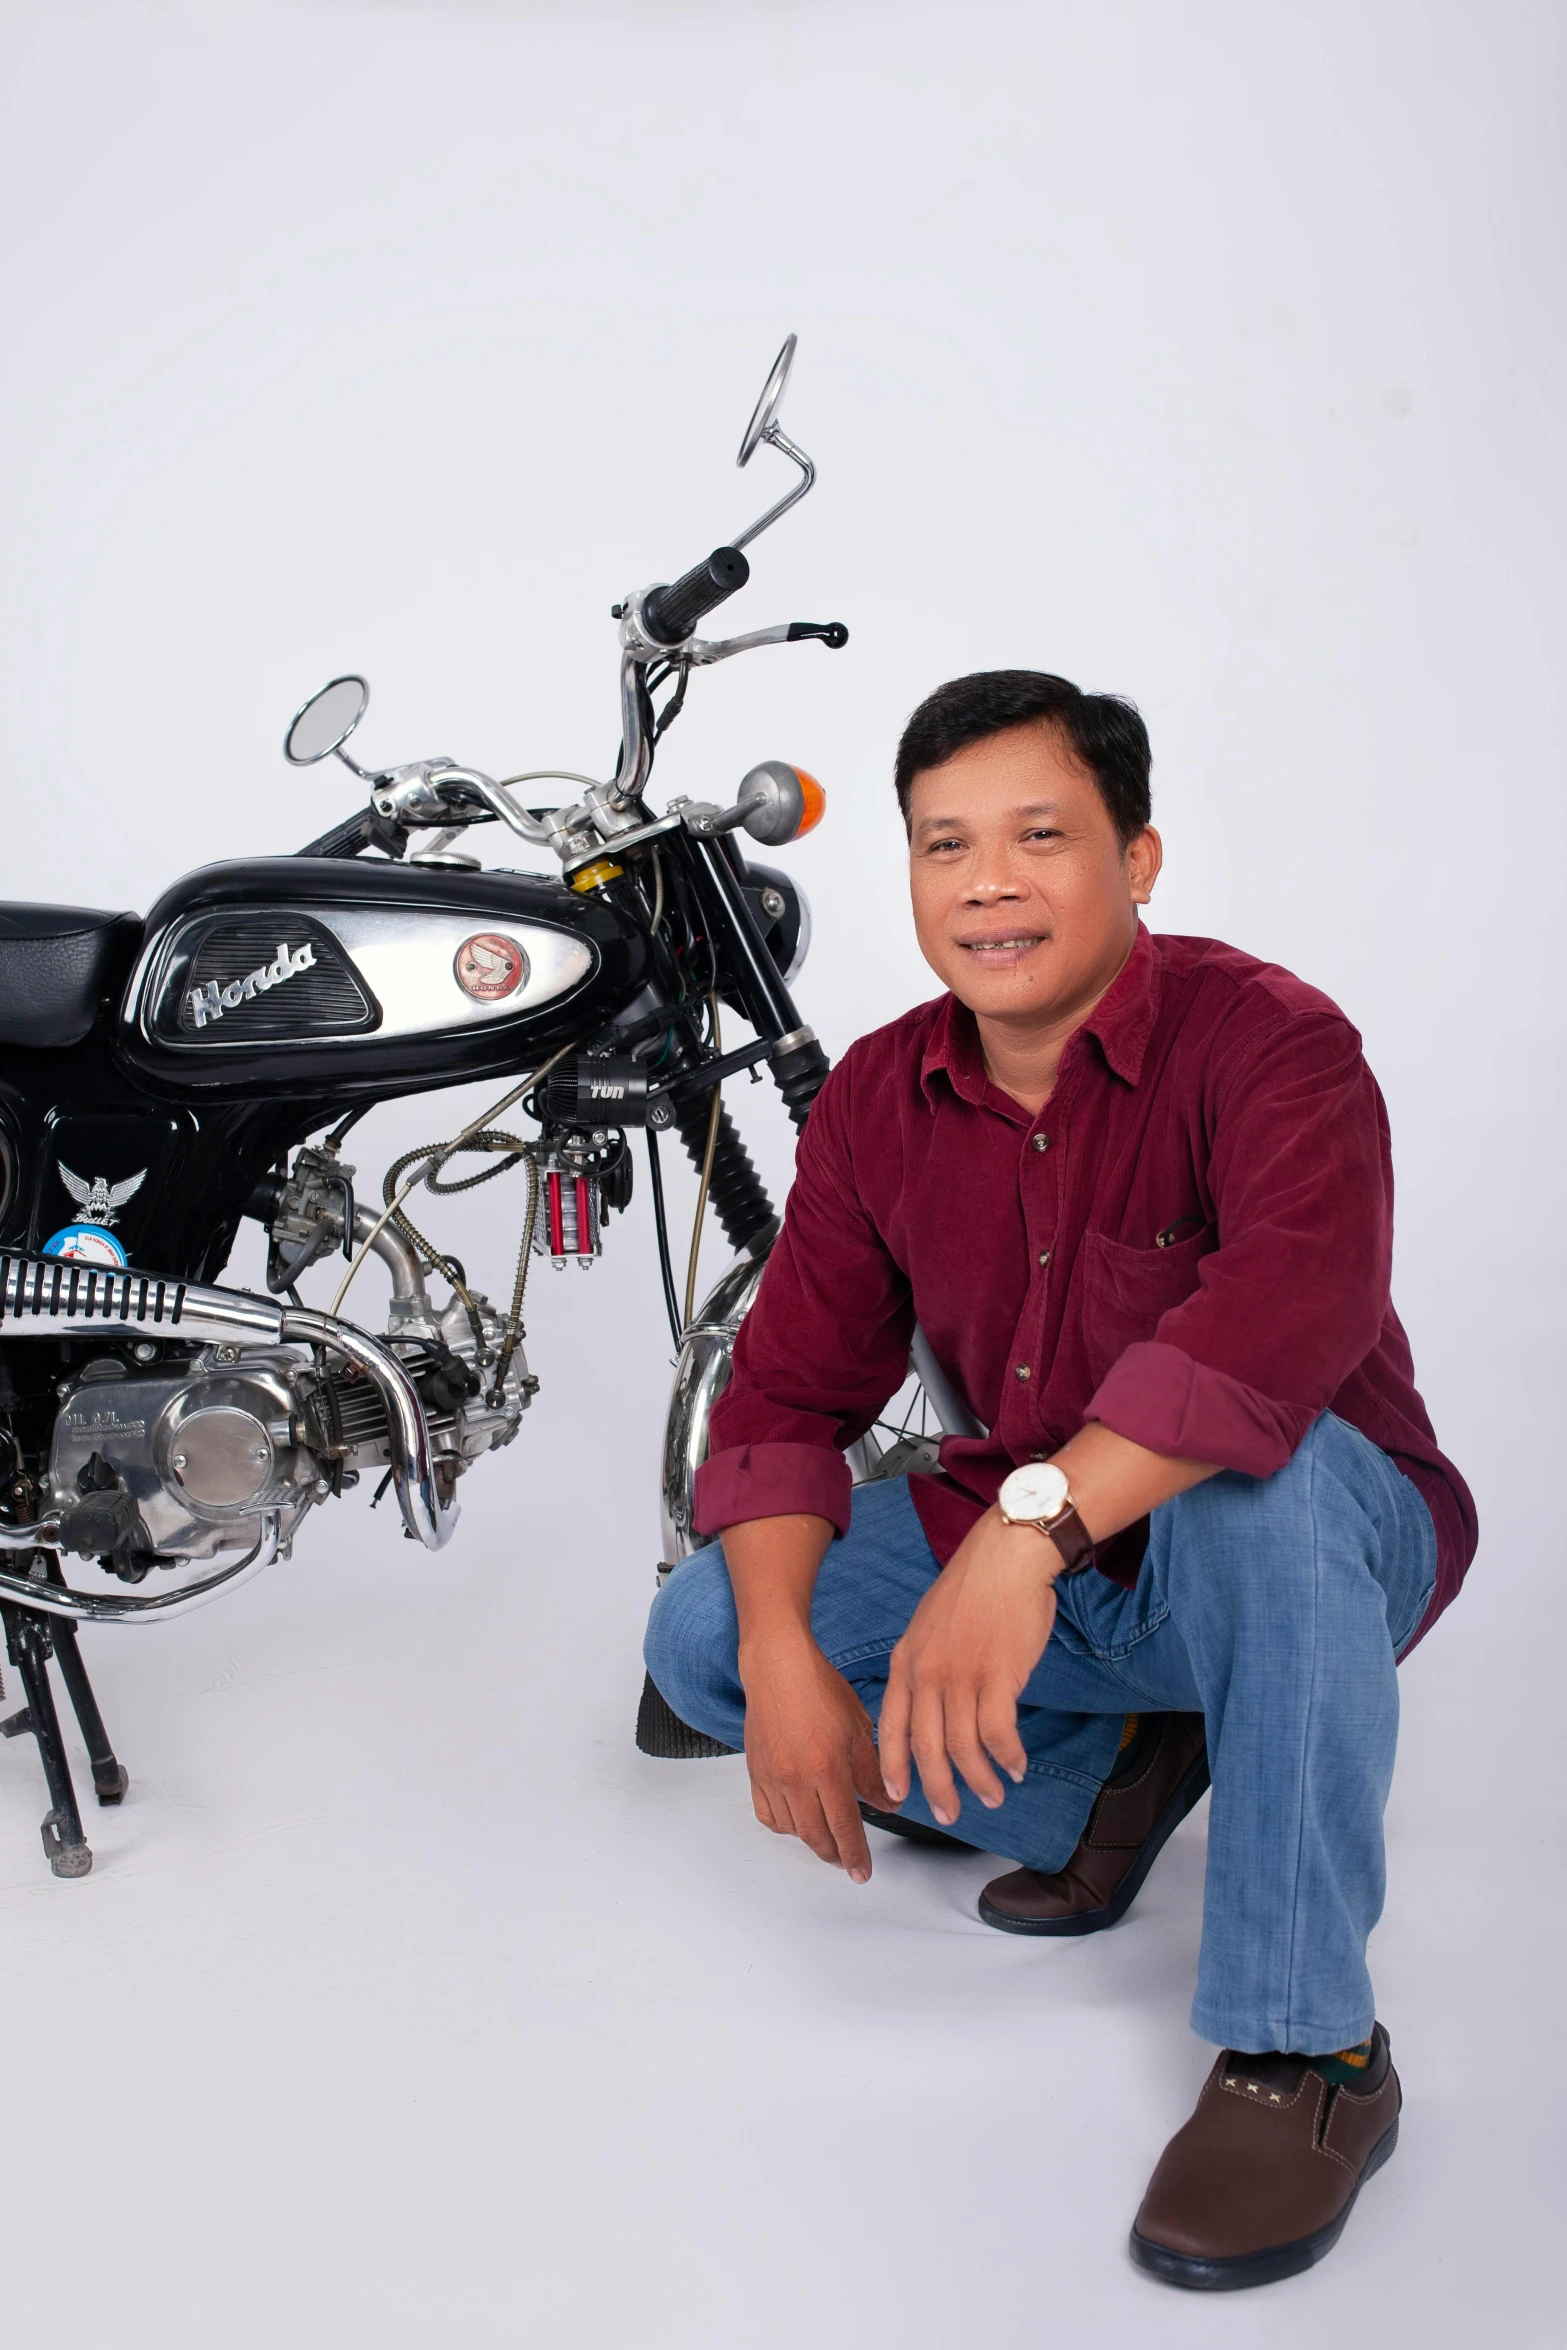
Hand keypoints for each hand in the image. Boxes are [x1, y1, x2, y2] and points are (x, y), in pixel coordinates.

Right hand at [740, 1633, 891, 1882]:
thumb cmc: (819, 1690)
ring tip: (827, 1839)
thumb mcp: (859, 1728)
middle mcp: (796, 1778)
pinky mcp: (755, 1772)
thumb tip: (887, 1804)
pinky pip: (767, 1814)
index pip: (844, 1826)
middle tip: (847, 1861)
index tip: (861, 1873)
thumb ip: (872, 1772)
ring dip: (811, 1840)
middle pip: (816, 1835)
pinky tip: (797, 1819)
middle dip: (834, 1854)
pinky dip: (783, 1825)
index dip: (855, 1854)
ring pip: (791, 1828)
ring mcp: (772, 1777)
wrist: (778, 1668)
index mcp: (827, 1767)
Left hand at [878, 1509, 1059, 1826]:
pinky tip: (1016, 1766)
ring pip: (964, 1749)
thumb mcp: (929, 1624)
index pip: (890, 1728)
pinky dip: (1008, 1758)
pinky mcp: (998, 1676)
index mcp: (905, 1662)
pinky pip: (999, 1734)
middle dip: (937, 1790)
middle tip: (949, 1815)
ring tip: (993, 1795)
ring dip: (980, 1781)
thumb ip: (924, 1663)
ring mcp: (962, 1676)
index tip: (897, 1797)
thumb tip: (930, 1700)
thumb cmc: (974, 1588)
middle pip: (926, 1749)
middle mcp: (928, 1674)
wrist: (1006, 1557)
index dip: (892, 1768)